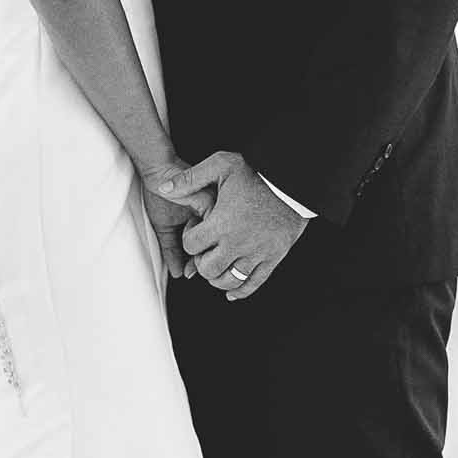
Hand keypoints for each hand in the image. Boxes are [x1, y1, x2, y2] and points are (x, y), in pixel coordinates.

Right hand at [140, 170, 214, 280]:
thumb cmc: (161, 197)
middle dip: (205, 259)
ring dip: (204, 248)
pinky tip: (187, 228)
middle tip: (192, 268)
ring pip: (217, 236)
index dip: (201, 263)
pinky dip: (200, 232)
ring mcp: (215, 207)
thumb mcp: (166, 229)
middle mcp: (215, 215)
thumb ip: (172, 250)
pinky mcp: (209, 199)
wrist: (156, 175)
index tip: (190, 272)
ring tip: (191, 250)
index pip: (211, 248)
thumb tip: (179, 273)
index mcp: (207, 222)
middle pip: (218, 245)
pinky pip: (210, 223)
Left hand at [149, 150, 306, 301]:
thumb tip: (163, 188)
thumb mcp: (221, 165)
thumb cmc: (258, 171)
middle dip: (200, 261)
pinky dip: (240, 291)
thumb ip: (190, 178)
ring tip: (216, 263)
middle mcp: (238, 243)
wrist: (294, 181)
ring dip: (217, 277)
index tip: (197, 226)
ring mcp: (257, 253)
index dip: (189, 237)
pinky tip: (231, 293)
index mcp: (222, 223)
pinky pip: (253, 283)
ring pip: (228, 281)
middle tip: (205, 247)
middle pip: (207, 269)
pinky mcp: (273, 258)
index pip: (191, 246)